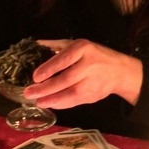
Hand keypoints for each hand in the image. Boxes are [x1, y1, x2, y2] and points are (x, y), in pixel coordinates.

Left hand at [23, 39, 141, 108]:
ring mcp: (93, 82)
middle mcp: (89, 65)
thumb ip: (56, 46)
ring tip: (38, 102)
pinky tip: (50, 104)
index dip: (49, 68)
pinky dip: (61, 104)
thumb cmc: (93, 55)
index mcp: (84, 49)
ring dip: (52, 99)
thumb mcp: (77, 45)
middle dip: (46, 88)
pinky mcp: (93, 95)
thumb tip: (34, 45)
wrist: (119, 71)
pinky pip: (75, 102)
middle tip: (29, 93)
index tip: (35, 77)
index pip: (64, 59)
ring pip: (70, 94)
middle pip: (66, 79)